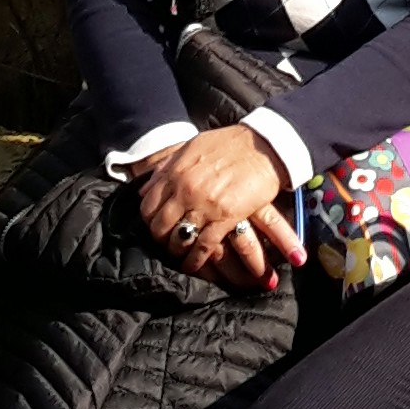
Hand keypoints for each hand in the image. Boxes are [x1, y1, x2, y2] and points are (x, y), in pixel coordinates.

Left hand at [136, 127, 304, 278]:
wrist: (263, 145)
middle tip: (165, 244)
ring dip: (177, 252)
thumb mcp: (191, 147)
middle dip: (160, 239)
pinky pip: (204, 246)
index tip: (154, 226)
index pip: (148, 206)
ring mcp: (205, 204)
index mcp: (175, 172)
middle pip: (160, 226)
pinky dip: (196, 260)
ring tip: (179, 257)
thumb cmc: (229, 144)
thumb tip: (146, 188)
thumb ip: (166, 166)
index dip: (148, 221)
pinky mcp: (226, 217)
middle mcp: (186, 190)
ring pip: (180, 239)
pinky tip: (194, 264)